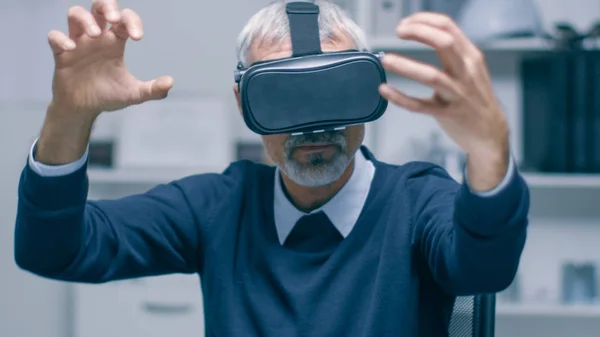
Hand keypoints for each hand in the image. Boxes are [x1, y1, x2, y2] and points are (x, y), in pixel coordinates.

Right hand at [48, 0, 172, 116]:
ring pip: (75, 14)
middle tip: (113, 19)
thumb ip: (153, 89)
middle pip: (99, 7)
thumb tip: (170, 82)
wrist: (84, 110)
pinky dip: (61, 38)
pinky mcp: (61, 54)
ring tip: (95, 34)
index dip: (131, 21)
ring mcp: (77, 43)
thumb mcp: (134, 94)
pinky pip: (55, 37)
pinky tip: (71, 48)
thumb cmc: (108, 96)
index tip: (137, 37)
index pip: (124, 20)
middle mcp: (96, 38)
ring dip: (85, 19)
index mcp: (115, 42)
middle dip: (107, 6)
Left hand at [378, 12, 509, 190]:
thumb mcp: (470, 68)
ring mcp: (458, 94)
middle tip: (398, 32)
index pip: (448, 27)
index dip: (423, 21)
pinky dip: (400, 97)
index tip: (405, 23)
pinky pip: (420, 105)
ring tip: (386, 60)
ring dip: (406, 66)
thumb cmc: (474, 98)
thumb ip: (452, 51)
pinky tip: (385, 90)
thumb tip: (421, 33)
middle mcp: (466, 72)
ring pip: (432, 76)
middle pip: (444, 43)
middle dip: (419, 32)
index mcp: (471, 56)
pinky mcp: (447, 114)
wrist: (489, 133)